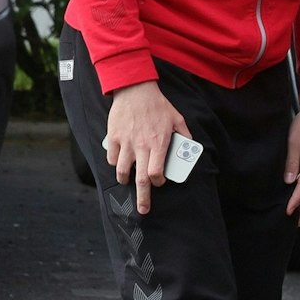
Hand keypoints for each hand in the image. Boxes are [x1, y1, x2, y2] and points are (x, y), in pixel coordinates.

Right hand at [106, 81, 190, 215]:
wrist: (135, 90)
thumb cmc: (158, 105)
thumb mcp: (177, 119)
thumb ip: (184, 135)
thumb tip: (189, 148)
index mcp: (159, 143)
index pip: (156, 172)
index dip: (159, 181)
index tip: (160, 181)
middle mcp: (141, 146)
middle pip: (140, 179)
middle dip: (143, 198)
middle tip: (143, 209)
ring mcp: (125, 143)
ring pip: (122, 171)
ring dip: (125, 180)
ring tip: (127, 182)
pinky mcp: (113, 138)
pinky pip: (111, 158)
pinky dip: (114, 164)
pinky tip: (119, 163)